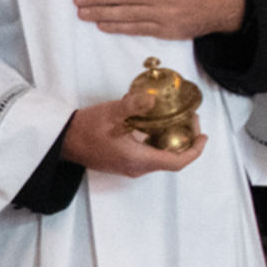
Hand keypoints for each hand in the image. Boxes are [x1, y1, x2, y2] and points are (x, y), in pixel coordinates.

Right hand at [58, 95, 197, 178]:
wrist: (62, 141)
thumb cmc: (86, 129)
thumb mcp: (112, 113)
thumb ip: (134, 105)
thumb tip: (153, 98)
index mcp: (139, 160)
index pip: (177, 162)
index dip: (194, 150)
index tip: (203, 135)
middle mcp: (137, 168)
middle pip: (171, 159)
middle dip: (185, 141)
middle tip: (189, 120)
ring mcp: (129, 167)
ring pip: (159, 156)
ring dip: (171, 140)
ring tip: (175, 119)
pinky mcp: (122, 162)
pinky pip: (148, 154)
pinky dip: (157, 141)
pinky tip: (152, 124)